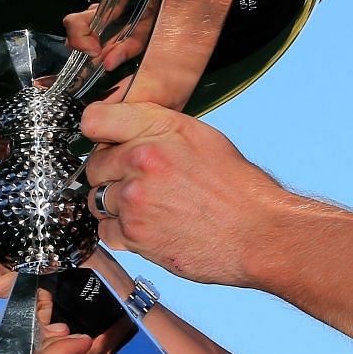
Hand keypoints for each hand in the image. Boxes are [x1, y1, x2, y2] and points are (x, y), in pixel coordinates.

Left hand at [81, 102, 289, 286]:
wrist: (258, 232)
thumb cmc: (238, 188)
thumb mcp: (202, 138)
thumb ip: (158, 130)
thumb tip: (126, 132)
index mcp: (159, 129)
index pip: (94, 120)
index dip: (99, 134)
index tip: (105, 142)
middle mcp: (142, 159)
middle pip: (94, 165)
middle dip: (111, 174)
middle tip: (141, 183)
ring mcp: (134, 198)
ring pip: (97, 199)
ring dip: (116, 206)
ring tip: (151, 208)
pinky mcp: (134, 234)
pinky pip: (106, 232)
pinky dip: (123, 233)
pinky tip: (151, 228)